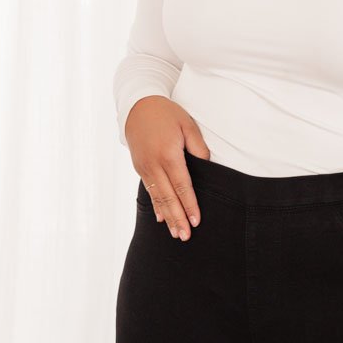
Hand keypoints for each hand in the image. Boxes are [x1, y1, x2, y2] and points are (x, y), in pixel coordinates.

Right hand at [125, 97, 208, 239]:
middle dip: (178, 219)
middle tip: (185, 236)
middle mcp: (154, 164)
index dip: (190, 205)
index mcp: (169, 155)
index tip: (196, 221)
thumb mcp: (188, 125)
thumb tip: (205, 167)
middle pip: (168, 197)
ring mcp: (144, 167)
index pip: (182, 186)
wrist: (137, 105)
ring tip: (175, 234)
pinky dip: (156, 205)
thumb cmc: (167, 114)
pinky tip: (161, 218)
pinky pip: (150, 190)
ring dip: (167, 217)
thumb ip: (198, 148)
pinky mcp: (140, 167)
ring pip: (158, 197)